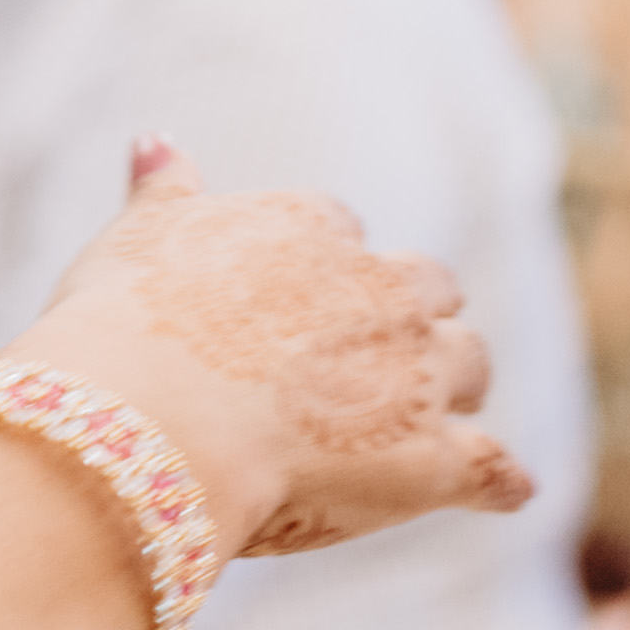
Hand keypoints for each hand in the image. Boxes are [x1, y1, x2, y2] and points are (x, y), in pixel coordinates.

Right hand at [9, 142, 532, 557]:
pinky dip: (499, 480)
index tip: (293, 300)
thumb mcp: (134, 241)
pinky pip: (490, 468)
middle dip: (408, 318)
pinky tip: (506, 489)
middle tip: (373, 358)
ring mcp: (415, 374)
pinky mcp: (432, 459)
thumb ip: (161, 190)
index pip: (338, 232)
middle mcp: (381, 289)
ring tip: (427, 419)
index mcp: (309, 228)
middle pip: (425, 289)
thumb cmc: (122, 329)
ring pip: (468, 365)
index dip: (321, 270)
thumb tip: (155, 140)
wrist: (147, 422)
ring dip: (453, 386)